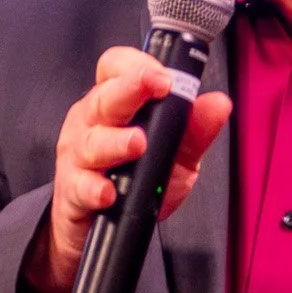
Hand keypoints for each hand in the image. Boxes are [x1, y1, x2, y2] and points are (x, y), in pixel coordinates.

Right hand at [23, 46, 232, 292]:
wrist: (99, 227)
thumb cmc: (136, 181)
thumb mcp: (176, 155)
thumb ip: (195, 130)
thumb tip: (220, 103)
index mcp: (115, 103)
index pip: (117, 67)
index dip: (139, 65)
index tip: (164, 76)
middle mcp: (91, 122)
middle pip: (105, 98)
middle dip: (130, 89)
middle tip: (156, 88)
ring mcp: (77, 156)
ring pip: (91, 141)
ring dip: (115, 142)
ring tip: (138, 144)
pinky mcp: (71, 191)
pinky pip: (80, 186)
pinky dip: (94, 188)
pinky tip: (108, 192)